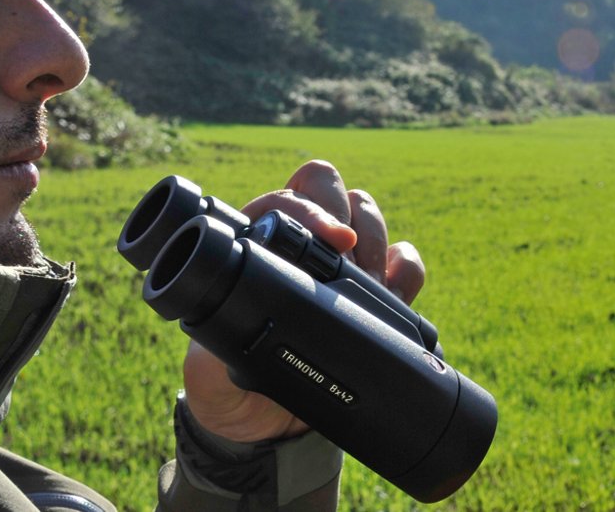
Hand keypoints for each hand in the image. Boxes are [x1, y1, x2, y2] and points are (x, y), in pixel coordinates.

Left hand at [180, 160, 425, 442]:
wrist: (268, 428)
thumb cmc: (227, 389)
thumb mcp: (208, 375)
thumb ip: (210, 354)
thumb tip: (231, 334)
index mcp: (254, 248)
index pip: (283, 201)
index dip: (310, 208)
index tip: (335, 239)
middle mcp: (298, 246)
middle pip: (330, 187)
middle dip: (346, 213)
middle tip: (350, 258)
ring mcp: (338, 267)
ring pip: (367, 214)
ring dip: (376, 241)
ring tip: (370, 283)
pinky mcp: (374, 295)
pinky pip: (404, 261)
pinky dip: (406, 270)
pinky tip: (395, 294)